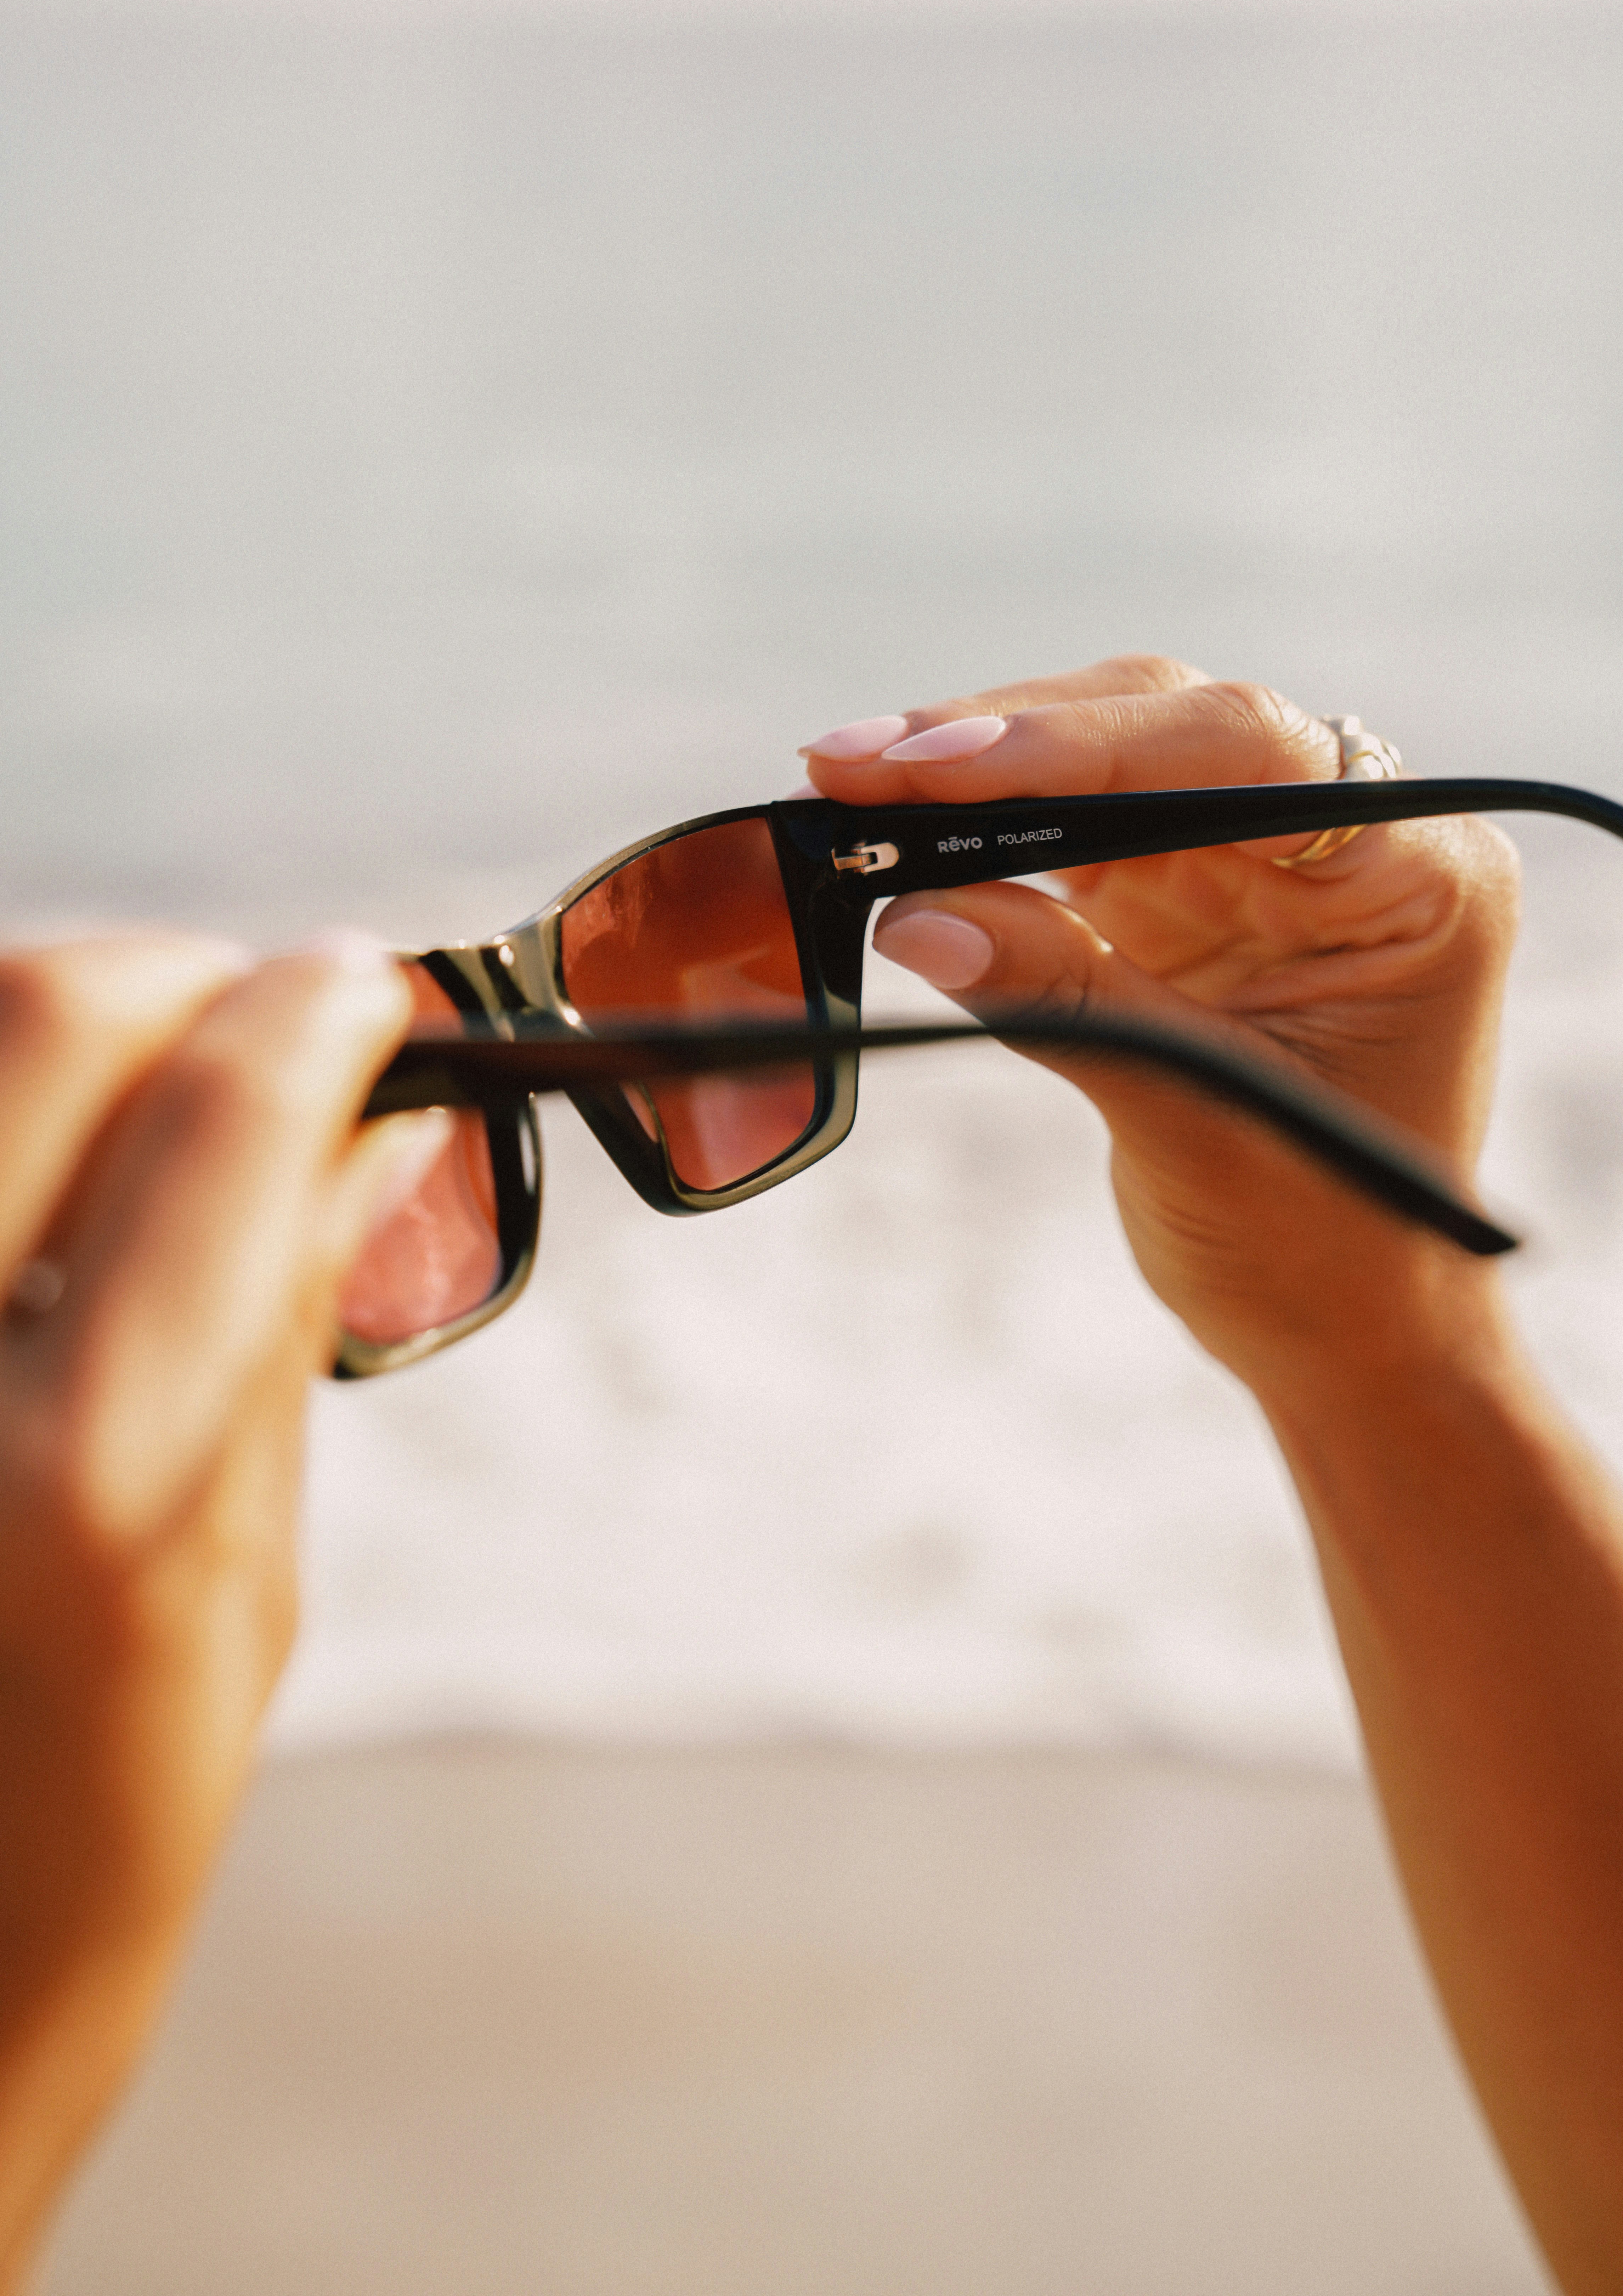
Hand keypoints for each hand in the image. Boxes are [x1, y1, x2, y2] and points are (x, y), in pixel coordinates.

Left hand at [0, 933, 443, 2288]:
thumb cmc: (71, 1849)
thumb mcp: (237, 1591)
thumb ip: (283, 1328)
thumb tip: (378, 1134)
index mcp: (84, 1477)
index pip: (223, 1115)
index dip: (324, 1013)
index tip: (379, 994)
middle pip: (41, 1014)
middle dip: (186, 979)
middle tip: (275, 1021)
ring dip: (71, 1038)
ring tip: (161, 1113)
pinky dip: (8, 1134)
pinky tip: (53, 1194)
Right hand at [802, 659, 1520, 1385]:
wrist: (1343, 1327)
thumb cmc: (1322, 1244)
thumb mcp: (1201, 1121)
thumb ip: (1070, 1004)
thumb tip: (917, 917)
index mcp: (1412, 876)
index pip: (1239, 750)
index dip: (1080, 743)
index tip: (938, 760)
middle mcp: (1346, 840)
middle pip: (1163, 724)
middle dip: (1000, 740)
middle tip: (849, 761)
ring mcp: (1260, 860)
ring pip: (1106, 757)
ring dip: (973, 771)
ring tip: (844, 781)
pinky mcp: (1186, 893)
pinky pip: (1072, 825)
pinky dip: (982, 829)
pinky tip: (895, 829)